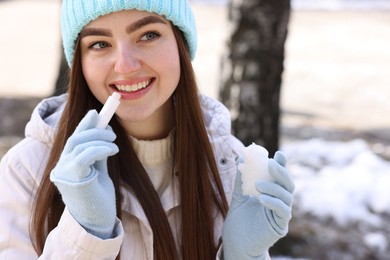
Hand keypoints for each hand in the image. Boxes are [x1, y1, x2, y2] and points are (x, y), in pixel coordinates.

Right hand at [50, 110, 118, 238]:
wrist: (97, 221)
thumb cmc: (98, 198)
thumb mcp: (99, 170)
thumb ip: (97, 152)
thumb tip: (102, 132)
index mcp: (66, 165)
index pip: (74, 139)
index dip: (84, 124)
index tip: (96, 113)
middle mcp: (61, 167)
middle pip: (75, 139)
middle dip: (94, 130)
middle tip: (111, 131)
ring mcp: (64, 172)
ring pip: (80, 144)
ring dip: (100, 139)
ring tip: (114, 143)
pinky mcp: (71, 177)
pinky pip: (85, 155)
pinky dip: (100, 149)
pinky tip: (113, 150)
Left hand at [222, 151, 294, 259]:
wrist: (236, 242)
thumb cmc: (239, 220)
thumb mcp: (239, 195)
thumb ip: (241, 179)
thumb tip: (241, 158)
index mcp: (272, 193)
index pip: (279, 177)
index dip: (282, 165)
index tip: (278, 154)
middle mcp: (280, 201)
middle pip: (287, 184)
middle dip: (281, 172)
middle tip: (270, 163)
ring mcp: (281, 213)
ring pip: (286, 196)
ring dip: (273, 187)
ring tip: (257, 184)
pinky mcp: (280, 225)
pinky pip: (283, 211)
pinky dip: (273, 202)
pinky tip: (261, 198)